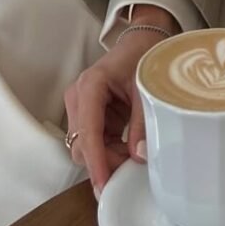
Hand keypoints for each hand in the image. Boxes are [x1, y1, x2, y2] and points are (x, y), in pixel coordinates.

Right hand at [63, 8, 178, 197]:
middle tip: (133, 167)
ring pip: (85, 147)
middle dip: (105, 161)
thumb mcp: (146, 86)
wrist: (140, 41)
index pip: (88, 131)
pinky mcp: (88, 115)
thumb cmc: (142, 56)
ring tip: (133, 155)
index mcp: (91, 85)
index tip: (104, 184)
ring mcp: (80, 107)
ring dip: (107, 158)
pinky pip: (93, 142)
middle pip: (82, 145)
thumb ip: (142, 121)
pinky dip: (109, 151)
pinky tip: (128, 148)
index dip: (96, 160)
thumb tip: (139, 156)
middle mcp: (78, 97)